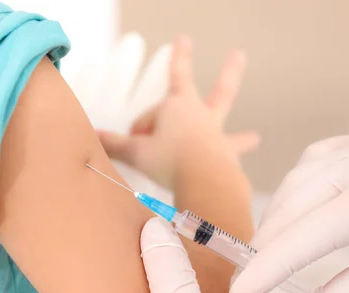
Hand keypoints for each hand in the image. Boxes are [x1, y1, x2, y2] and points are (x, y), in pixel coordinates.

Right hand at [98, 35, 259, 188]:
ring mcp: (215, 132)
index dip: (138, 129)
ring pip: (228, 119)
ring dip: (235, 113)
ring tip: (253, 120)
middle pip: (215, 90)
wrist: (204, 181)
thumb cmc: (169, 162)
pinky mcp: (226, 152)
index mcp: (175, 107)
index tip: (132, 144)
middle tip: (239, 54)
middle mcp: (199, 114)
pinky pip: (233, 148)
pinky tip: (252, 142)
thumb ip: (116, 145)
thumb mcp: (137, 153)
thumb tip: (94, 136)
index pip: (149, 115)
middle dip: (226, 71)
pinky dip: (240, 145)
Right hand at [230, 125, 348, 292]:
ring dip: (278, 217)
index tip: (241, 290)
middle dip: (269, 242)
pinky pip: (314, 162)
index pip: (315, 232)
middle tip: (251, 278)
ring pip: (299, 178)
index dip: (272, 265)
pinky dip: (295, 192)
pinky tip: (292, 215)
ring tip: (268, 253)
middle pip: (298, 200)